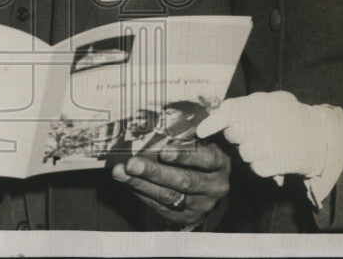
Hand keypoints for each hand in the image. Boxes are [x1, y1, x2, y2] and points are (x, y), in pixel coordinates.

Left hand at [112, 141, 229, 227]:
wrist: (210, 186)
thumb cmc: (201, 155)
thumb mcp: (203, 143)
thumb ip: (187, 136)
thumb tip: (155, 125)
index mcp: (220, 164)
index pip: (206, 159)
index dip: (185, 156)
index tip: (163, 152)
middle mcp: (215, 187)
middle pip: (184, 181)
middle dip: (155, 172)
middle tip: (132, 163)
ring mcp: (202, 205)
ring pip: (169, 196)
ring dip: (141, 183)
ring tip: (121, 173)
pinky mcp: (187, 217)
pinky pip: (162, 207)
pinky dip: (142, 193)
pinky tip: (128, 182)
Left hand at [196, 91, 342, 181]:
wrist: (321, 136)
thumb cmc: (293, 115)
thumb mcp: (271, 99)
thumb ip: (246, 104)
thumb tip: (221, 110)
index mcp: (256, 106)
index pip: (225, 113)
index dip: (210, 123)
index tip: (199, 132)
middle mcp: (257, 126)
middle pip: (233, 135)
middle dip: (239, 134)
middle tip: (255, 130)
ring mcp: (264, 147)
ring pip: (244, 153)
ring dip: (252, 149)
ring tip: (270, 142)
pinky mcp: (272, 165)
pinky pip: (256, 168)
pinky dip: (263, 164)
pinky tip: (275, 155)